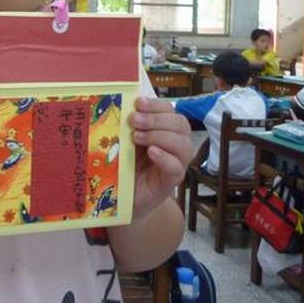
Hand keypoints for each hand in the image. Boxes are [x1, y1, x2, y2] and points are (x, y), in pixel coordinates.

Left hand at [128, 97, 192, 218]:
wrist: (120, 199)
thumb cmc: (122, 166)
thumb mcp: (122, 142)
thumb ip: (126, 126)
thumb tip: (120, 106)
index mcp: (162, 130)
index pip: (169, 111)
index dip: (156, 105)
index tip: (138, 103)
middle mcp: (173, 145)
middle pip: (180, 124)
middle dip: (156, 119)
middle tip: (134, 120)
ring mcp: (175, 163)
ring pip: (183, 144)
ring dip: (160, 136)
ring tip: (137, 137)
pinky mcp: (171, 181)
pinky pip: (177, 167)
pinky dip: (165, 157)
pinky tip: (151, 152)